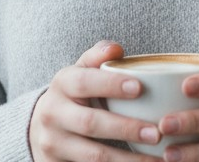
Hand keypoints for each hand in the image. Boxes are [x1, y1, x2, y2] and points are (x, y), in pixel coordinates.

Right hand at [29, 40, 160, 160]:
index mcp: (62, 83)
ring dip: (127, 160)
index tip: (140, 88)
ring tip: (157, 159)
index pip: (85, 82)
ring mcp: (53, 144)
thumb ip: (98, 57)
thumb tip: (116, 49)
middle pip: (91, 123)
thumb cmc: (74, 93)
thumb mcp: (81, 70)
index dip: (111, 85)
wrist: (41, 127)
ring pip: (93, 156)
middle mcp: (53, 114)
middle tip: (157, 132)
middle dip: (126, 128)